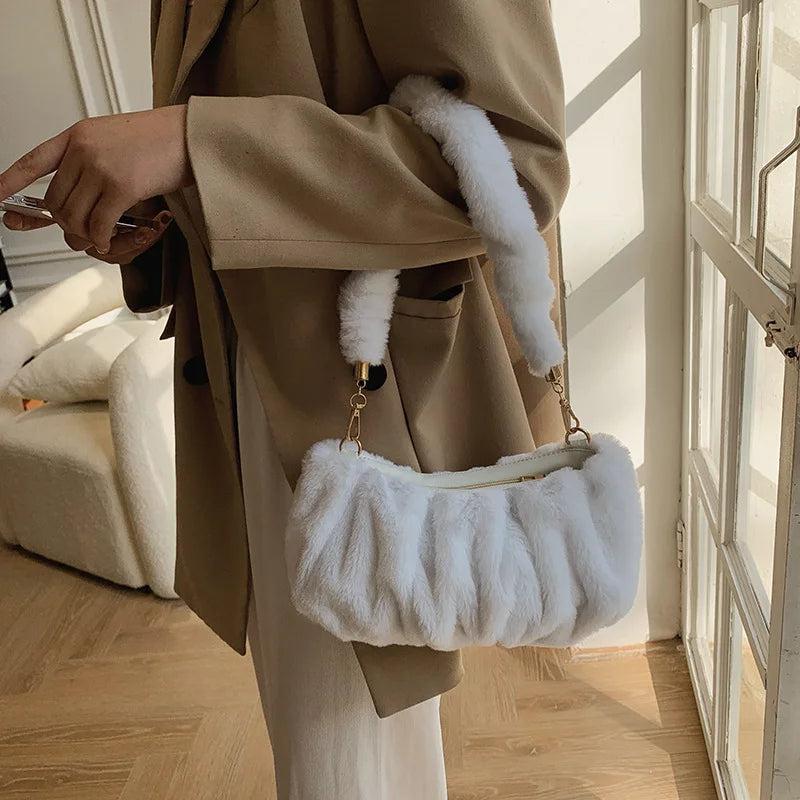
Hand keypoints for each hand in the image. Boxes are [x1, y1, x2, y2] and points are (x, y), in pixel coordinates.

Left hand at [0, 105, 191, 253]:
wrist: (190, 136)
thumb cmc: (162, 141)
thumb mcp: (117, 141)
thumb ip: (93, 162)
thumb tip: (81, 195)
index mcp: (79, 136)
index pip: (34, 161)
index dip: (10, 182)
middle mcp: (83, 150)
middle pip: (56, 201)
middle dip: (66, 224)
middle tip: (84, 233)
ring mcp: (101, 168)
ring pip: (74, 217)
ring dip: (86, 235)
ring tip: (100, 238)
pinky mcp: (122, 187)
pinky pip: (99, 225)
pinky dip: (103, 239)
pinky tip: (110, 241)